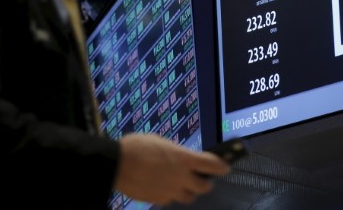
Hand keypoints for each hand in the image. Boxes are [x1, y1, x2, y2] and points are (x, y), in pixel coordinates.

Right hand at [114, 133, 231, 205]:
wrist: (117, 163)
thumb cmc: (137, 146)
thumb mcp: (161, 143)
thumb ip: (175, 154)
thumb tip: (180, 159)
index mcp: (183, 159)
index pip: (212, 165)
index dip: (221, 166)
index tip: (225, 167)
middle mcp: (181, 177)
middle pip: (204, 187)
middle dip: (205, 183)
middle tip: (202, 179)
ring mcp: (170, 191)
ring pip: (188, 197)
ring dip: (188, 191)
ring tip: (181, 184)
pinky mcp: (158, 200)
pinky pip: (170, 199)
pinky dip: (169, 194)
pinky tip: (161, 186)